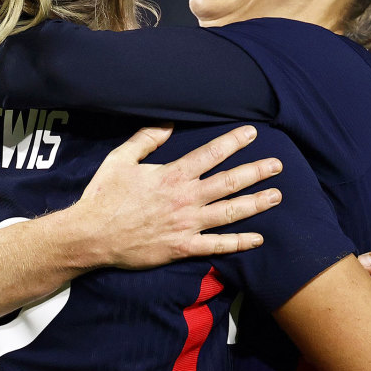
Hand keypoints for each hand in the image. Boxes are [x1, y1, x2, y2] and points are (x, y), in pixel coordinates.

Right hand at [71, 125, 282, 268]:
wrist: (92, 235)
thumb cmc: (104, 195)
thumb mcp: (120, 159)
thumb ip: (145, 139)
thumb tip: (167, 123)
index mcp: (172, 175)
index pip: (211, 154)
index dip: (233, 142)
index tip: (252, 134)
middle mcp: (185, 198)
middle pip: (229, 182)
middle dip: (256, 171)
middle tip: (278, 165)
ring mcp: (187, 225)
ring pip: (230, 212)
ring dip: (256, 203)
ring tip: (276, 195)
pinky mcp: (183, 248)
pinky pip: (217, 246)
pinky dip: (239, 243)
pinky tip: (258, 239)